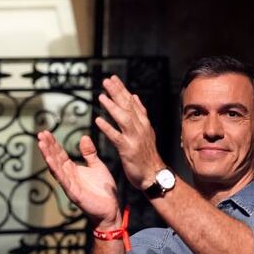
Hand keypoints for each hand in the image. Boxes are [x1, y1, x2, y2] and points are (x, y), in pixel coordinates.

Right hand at [37, 132, 120, 226]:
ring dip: (47, 156)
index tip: (46, 132)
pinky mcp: (73, 192)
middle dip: (47, 147)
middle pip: (55, 159)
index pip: (60, 154)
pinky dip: (55, 170)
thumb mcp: (97, 166)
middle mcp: (68, 176)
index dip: (53, 143)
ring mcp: (69, 184)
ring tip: (40, 143)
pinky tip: (49, 160)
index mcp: (73, 170)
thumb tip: (83, 137)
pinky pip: (63, 179)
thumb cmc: (103, 190)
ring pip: (55, 168)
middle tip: (40, 134)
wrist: (110, 209)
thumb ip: (89, 153)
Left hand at [95, 75, 164, 190]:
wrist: (154, 175)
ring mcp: (135, 139)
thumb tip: (135, 97)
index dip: (122, 89)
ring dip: (113, 107)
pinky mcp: (129, 150)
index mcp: (144, 123)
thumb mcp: (146, 131)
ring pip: (124, 119)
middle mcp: (141, 128)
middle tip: (107, 81)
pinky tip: (98, 121)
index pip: (132, 102)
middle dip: (117, 92)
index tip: (113, 78)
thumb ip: (140, 114)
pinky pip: (117, 137)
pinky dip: (108, 128)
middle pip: (128, 107)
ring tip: (101, 97)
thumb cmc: (147, 155)